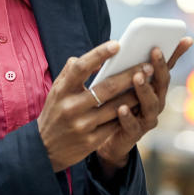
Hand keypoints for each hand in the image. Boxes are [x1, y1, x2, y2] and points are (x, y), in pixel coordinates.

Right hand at [38, 40, 148, 171]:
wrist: (44, 150)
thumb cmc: (55, 112)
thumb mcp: (57, 90)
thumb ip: (72, 71)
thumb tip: (96, 60)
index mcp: (62, 90)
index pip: (80, 68)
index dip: (99, 54)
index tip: (117, 45)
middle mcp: (71, 107)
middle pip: (107, 87)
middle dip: (130, 75)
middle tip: (147, 66)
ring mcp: (82, 126)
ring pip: (116, 107)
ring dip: (135, 95)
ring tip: (149, 84)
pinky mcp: (90, 142)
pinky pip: (115, 125)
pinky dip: (129, 114)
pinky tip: (140, 105)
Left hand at [95, 37, 192, 176]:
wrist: (106, 136)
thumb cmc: (117, 102)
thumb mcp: (124, 80)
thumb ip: (128, 63)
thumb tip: (125, 40)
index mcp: (155, 87)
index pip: (167, 67)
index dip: (173, 53)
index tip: (177, 38)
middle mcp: (156, 101)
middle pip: (162, 83)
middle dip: (159, 67)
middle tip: (154, 51)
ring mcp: (147, 118)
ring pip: (151, 104)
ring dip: (145, 89)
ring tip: (137, 76)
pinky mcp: (134, 133)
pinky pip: (133, 125)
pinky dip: (128, 116)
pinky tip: (121, 108)